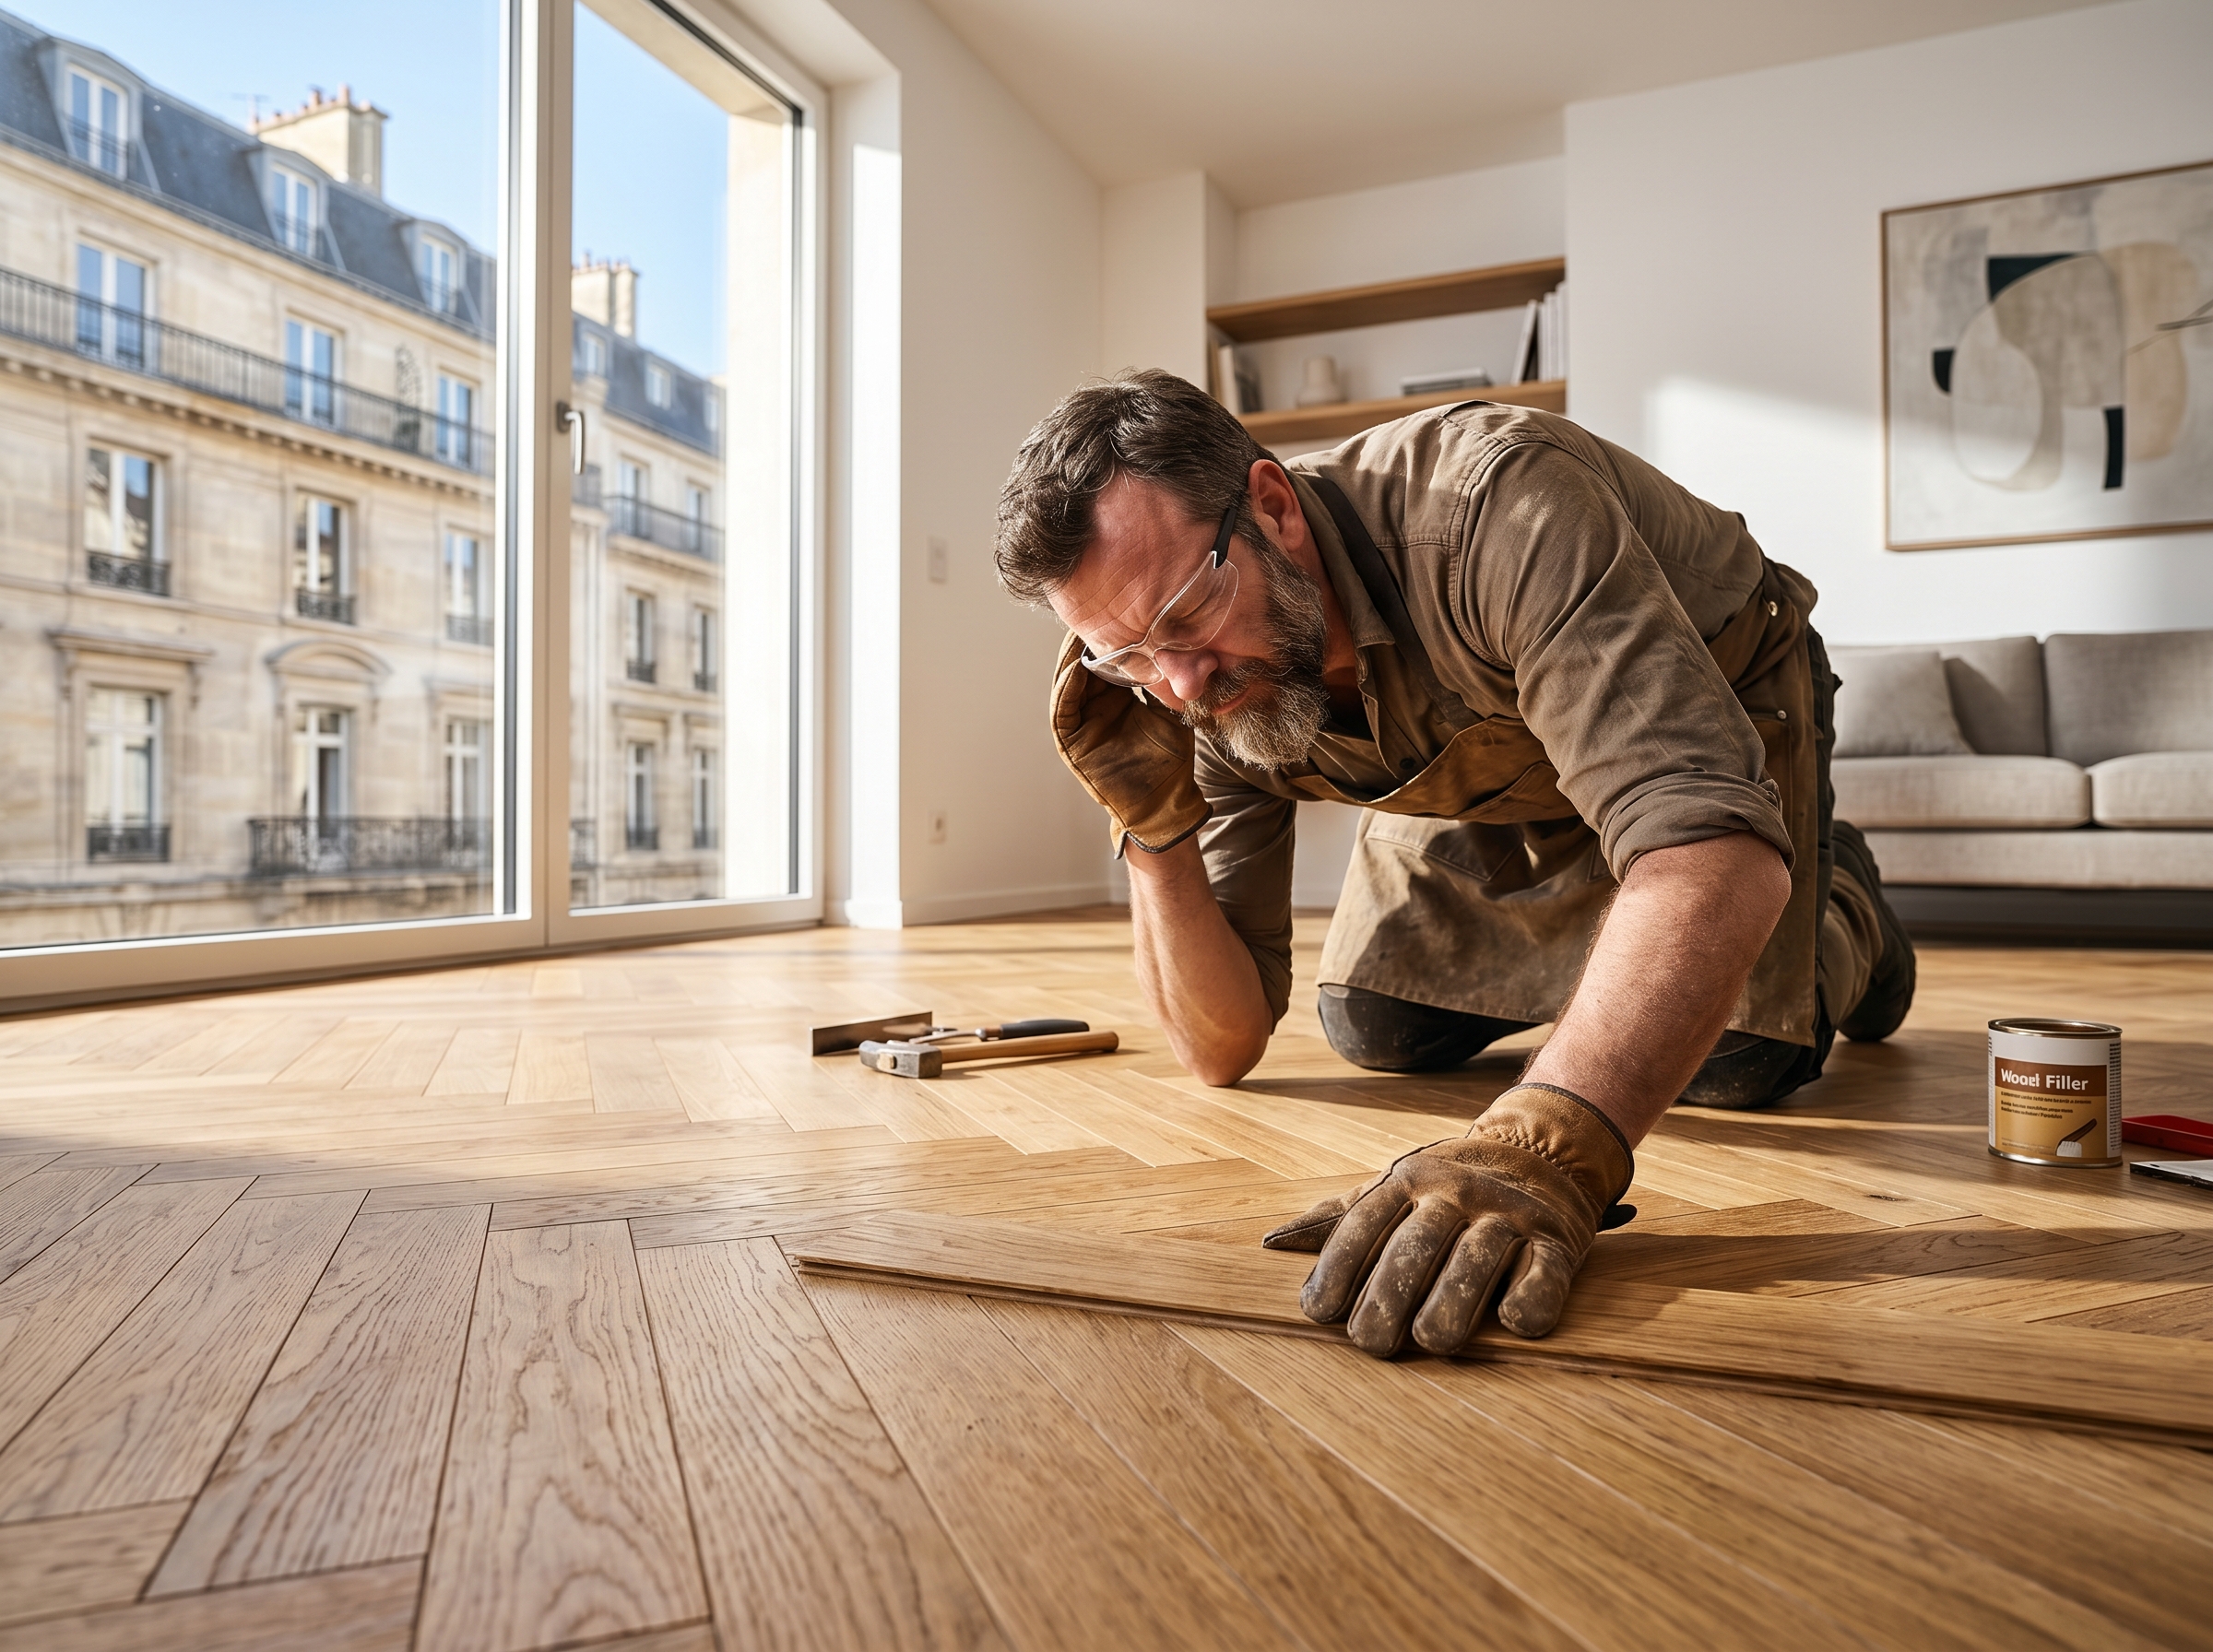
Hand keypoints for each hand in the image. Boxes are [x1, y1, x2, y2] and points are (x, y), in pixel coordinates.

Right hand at [1050, 632, 1208, 853]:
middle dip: (1086, 639)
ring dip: (1071, 658)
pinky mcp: (1071, 743)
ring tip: (1078, 632)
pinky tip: (1075, 668)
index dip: (1109, 636)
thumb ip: (1171, 682)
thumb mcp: (1171, 710)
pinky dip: (1067, 687)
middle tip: (1092, 610)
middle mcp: (1094, 707)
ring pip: (1068, 682)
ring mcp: (1080, 724)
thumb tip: (1187, 648)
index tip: (1117, 610)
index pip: (1106, 659)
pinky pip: (1063, 709)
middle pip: (1083, 664)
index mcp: (1115, 698)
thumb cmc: (1170, 761)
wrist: (1165, 803)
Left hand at [1262, 1084, 1634, 1354]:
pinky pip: (1545, 1270)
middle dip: (1389, 1296)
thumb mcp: (1396, 1188)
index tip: (1319, 1312)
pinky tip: (1510, 1321)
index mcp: (1408, 1179)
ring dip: (1453, 1302)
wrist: (1543, 1152)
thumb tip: (1276, 1240)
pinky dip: (1530, 1296)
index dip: (1339, 1269)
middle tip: (1372, 1343)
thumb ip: (1343, 1215)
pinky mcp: (1557, 1240)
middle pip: (1416, 1245)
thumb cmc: (1450, 1190)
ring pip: (1477, 1258)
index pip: (1364, 1224)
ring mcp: (1508, 1214)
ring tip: (1432, 1341)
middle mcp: (1456, 1191)